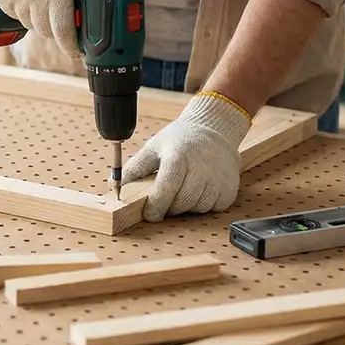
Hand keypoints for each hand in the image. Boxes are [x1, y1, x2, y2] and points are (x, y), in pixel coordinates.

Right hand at [0, 0, 86, 59]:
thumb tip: (99, 7)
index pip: (63, 30)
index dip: (71, 46)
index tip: (76, 51)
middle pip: (45, 30)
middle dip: (57, 32)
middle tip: (64, 26)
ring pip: (28, 23)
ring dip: (39, 20)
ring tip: (47, 7)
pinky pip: (12, 13)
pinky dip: (22, 11)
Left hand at [121, 93, 251, 221]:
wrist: (215, 129)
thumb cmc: (181, 139)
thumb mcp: (154, 147)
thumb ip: (135, 168)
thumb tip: (115, 186)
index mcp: (178, 157)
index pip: (165, 189)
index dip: (156, 206)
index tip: (149, 214)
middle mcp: (200, 169)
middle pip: (180, 203)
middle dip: (169, 206)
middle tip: (166, 196)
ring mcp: (217, 181)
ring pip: (196, 208)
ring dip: (186, 206)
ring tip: (184, 188)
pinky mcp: (229, 191)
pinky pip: (211, 209)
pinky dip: (202, 204)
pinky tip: (199, 189)